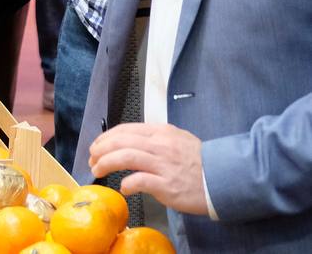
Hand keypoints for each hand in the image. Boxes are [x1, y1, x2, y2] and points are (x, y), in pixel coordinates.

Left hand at [88, 123, 208, 215]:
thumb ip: (155, 138)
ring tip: (97, 170)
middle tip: (91, 159)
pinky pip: (139, 180)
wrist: (225, 178)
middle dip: (99, 149)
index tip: (97, 146)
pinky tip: (123, 188)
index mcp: (161, 132)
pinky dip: (127, 183)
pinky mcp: (167, 185)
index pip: (125, 129)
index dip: (106, 137)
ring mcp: (163, 164)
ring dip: (105, 163)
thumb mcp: (177, 139)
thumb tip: (130, 142)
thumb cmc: (200, 162)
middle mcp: (160, 145)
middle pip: (120, 141)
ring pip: (125, 156)